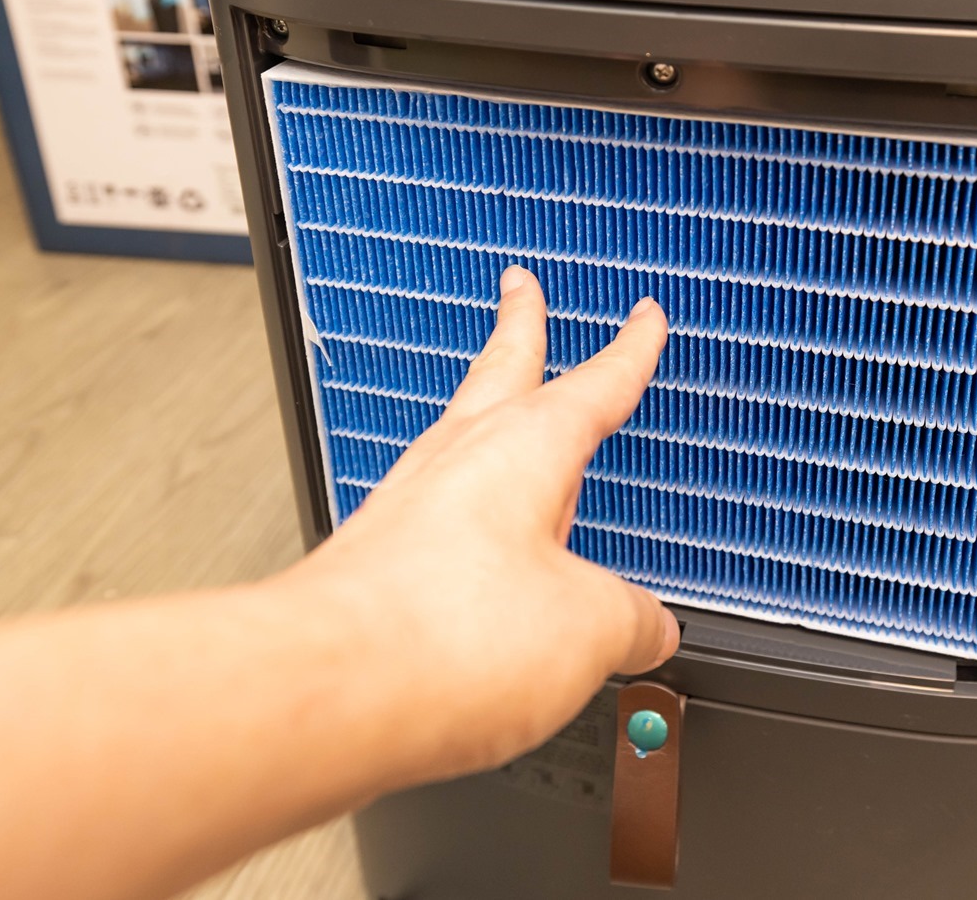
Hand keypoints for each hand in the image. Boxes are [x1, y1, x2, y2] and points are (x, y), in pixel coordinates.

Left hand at [277, 266, 679, 789]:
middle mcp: (457, 461)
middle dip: (519, 328)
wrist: (326, 687)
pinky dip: (461, 516)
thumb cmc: (441, 636)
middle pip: (498, 374)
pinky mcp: (370, 565)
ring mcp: (404, 509)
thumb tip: (651, 629)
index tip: (643, 318)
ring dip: (484, 420)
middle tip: (520, 289)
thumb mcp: (588, 628)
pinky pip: (429, 519)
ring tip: (501, 420)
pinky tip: (472, 552)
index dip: (628, 352)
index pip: (594, 385)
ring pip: (456, 441)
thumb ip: (632, 620)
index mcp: (525, 448)